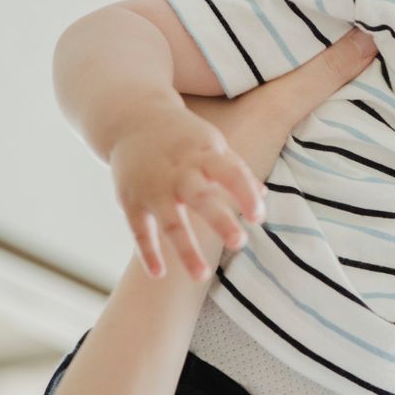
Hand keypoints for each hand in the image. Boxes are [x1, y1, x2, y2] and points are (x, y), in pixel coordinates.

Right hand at [109, 106, 262, 279]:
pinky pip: (138, 230)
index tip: (259, 217)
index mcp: (203, 154)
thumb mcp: (211, 143)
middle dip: (219, 220)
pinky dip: (147, 253)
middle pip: (200, 197)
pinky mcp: (130, 200)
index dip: (245, 193)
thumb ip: (236, 169)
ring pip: (169, 222)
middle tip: (239, 243)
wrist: (131, 119)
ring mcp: (151, 187)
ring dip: (185, 249)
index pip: (229, 172)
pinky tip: (159, 274)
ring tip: (202, 276)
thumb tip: (264, 197)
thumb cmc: (182, 136)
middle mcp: (178, 171)